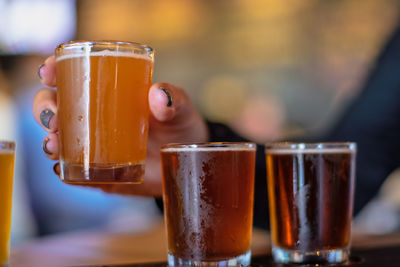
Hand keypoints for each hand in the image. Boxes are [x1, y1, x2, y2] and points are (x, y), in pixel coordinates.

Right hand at [33, 56, 208, 196]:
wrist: (187, 160)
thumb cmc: (181, 126)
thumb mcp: (181, 109)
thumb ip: (174, 100)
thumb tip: (158, 95)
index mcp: (111, 91)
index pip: (75, 75)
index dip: (55, 70)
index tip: (48, 73)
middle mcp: (96, 117)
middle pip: (57, 106)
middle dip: (45, 109)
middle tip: (54, 118)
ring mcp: (96, 145)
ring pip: (59, 140)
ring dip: (50, 142)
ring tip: (56, 145)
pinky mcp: (100, 172)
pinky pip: (76, 173)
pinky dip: (65, 172)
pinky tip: (64, 171)